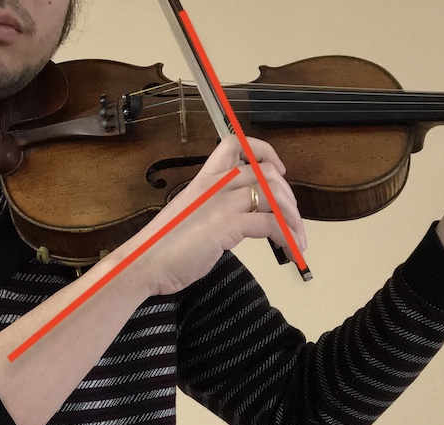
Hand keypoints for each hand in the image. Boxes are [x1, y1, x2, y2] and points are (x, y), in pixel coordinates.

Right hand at [124, 135, 306, 295]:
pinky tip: (288, 247)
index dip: (263, 151)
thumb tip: (240, 220)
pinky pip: (270, 224)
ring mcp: (222, 203)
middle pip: (265, 172)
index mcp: (205, 179)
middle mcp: (216, 185)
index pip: (236, 145)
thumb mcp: (191, 217)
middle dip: (288, 195)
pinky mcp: (227, 225)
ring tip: (298, 236)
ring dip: (293, 217)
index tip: (277, 169)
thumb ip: (215, 211)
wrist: (146, 261)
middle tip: (293, 217)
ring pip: (273, 196)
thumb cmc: (164, 246)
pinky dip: (286, 235)